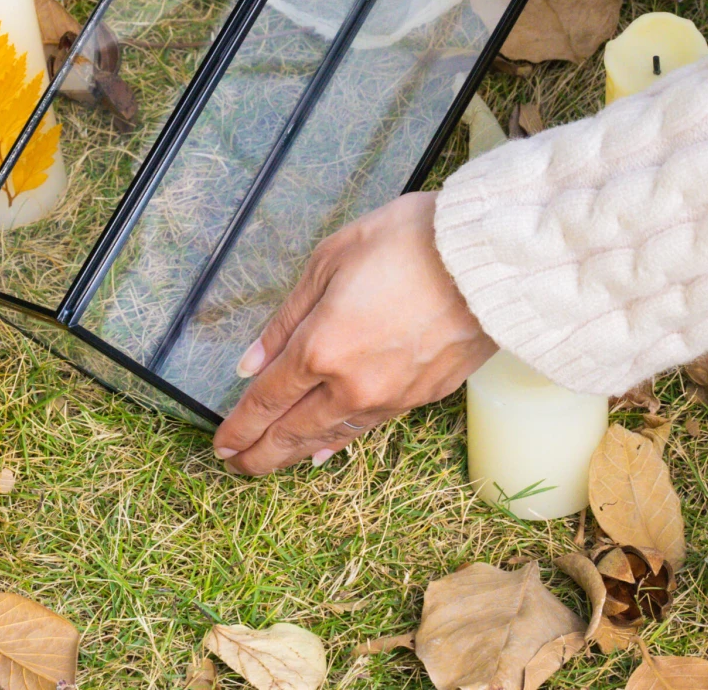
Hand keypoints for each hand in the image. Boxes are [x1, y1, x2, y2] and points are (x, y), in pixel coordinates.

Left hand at [211, 192, 495, 475]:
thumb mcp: (330, 260)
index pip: (267, 400)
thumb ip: (287, 317)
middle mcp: (351, 384)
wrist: (486, 260)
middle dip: (259, 452)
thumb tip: (251, 363)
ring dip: (295, 452)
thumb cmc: (406, 242)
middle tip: (235, 465)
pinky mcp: (422, 397)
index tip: (221, 443)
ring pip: (330, 436)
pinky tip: (324, 450)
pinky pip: (366, 428)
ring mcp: (389, 397)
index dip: (240, 425)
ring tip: (272, 460)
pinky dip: (338, 441)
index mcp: (321, 347)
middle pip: (293, 431)